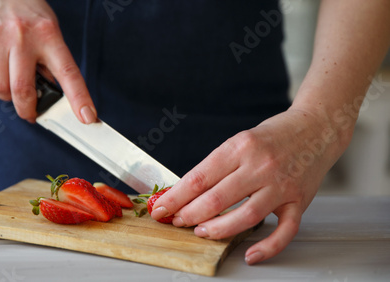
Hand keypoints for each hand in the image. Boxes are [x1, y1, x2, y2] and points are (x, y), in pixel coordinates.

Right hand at [0, 0, 95, 122]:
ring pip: (0, 87)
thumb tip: (51, 94)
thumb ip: (51, 62)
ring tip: (12, 80)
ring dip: (7, 94)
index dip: (79, 98)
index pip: (68, 73)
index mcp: (49, 35)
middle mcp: (23, 36)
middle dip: (27, 109)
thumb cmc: (28, 15)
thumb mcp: (50, 32)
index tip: (87, 117)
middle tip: (31, 112)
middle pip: (23, 90)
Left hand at [151, 108, 343, 264]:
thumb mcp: (240, 141)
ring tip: (201, 231)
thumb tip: (188, 191)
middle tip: (178, 221)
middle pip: (217, 198)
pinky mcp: (299, 201)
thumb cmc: (274, 136)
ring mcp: (282, 185)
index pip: (200, 177)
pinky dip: (267, 247)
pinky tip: (250, 255)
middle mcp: (261, 166)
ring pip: (245, 216)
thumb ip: (218, 165)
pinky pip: (285, 231)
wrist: (317, 128)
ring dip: (218, 229)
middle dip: (190, 214)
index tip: (162, 208)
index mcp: (241, 147)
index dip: (177, 197)